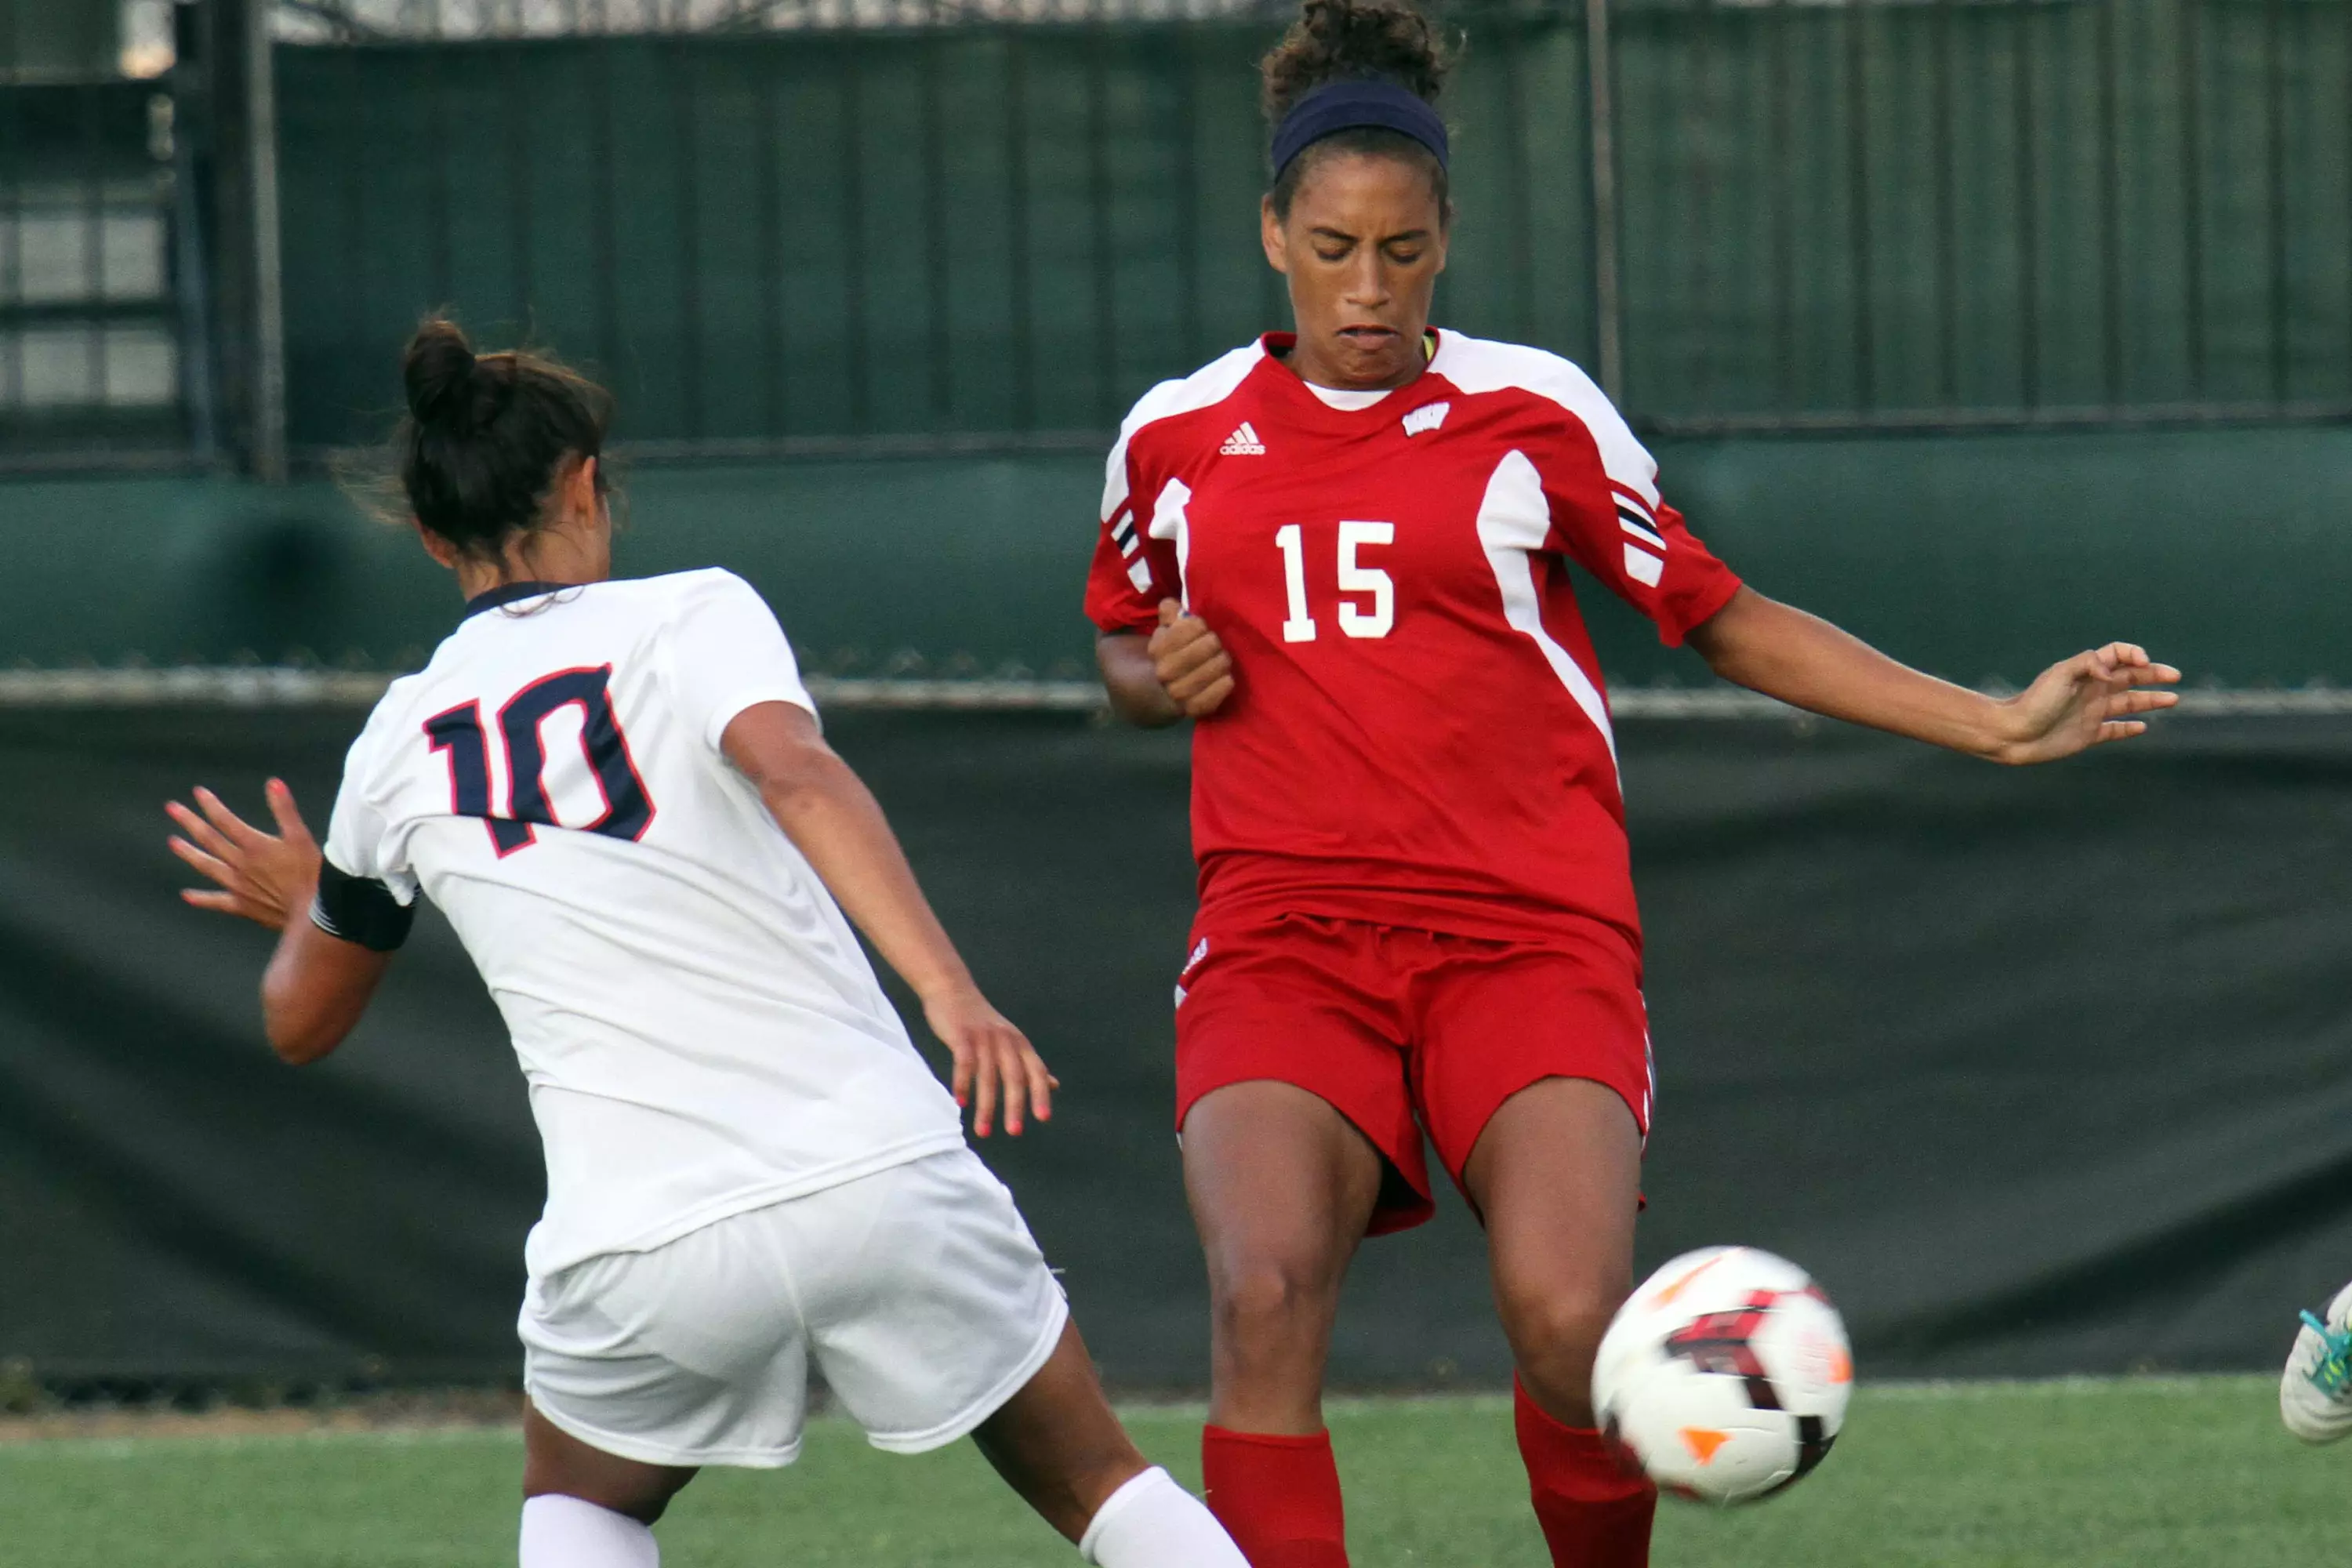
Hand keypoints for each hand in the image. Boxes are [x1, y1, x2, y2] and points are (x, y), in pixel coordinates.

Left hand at [166, 779, 322, 931]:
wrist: (311, 913)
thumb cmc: (310, 874)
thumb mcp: (302, 837)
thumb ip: (285, 810)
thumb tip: (273, 783)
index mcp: (253, 845)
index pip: (225, 820)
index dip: (211, 805)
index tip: (197, 792)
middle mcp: (239, 864)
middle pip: (209, 839)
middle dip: (190, 822)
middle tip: (171, 808)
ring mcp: (236, 886)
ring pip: (207, 866)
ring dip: (188, 853)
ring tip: (172, 842)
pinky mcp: (240, 905)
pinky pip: (217, 901)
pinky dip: (201, 898)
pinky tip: (186, 895)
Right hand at [922, 983, 1057, 1137]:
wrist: (952, 988)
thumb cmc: (981, 1022)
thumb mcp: (1011, 1040)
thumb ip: (1030, 1063)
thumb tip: (1053, 1085)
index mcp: (1019, 1043)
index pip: (1035, 1070)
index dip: (1040, 1094)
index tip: (1043, 1119)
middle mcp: (1005, 1040)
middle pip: (1014, 1077)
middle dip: (1015, 1106)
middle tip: (1014, 1132)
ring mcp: (983, 1037)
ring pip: (987, 1076)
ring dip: (986, 1106)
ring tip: (983, 1131)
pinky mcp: (961, 1035)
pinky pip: (964, 1062)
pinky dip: (963, 1083)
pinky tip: (961, 1102)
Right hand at [1148, 599, 1234, 718]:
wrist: (1162, 690)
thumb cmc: (1171, 653)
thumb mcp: (1165, 629)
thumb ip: (1169, 612)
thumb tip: (1171, 605)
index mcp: (1158, 648)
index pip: (1194, 626)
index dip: (1200, 625)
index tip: (1199, 629)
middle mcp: (1165, 672)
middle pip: (1210, 644)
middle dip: (1214, 642)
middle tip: (1214, 645)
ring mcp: (1179, 692)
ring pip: (1218, 666)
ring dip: (1222, 660)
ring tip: (1219, 660)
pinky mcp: (1194, 709)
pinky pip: (1219, 691)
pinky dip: (1225, 683)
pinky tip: (1225, 677)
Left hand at [1989, 643, 2180, 764]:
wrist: (2013, 734)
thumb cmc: (2034, 702)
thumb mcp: (2059, 675)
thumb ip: (2087, 663)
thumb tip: (2109, 669)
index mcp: (2086, 672)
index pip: (2117, 655)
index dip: (2133, 654)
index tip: (2143, 663)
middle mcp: (2092, 690)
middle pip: (2129, 677)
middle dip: (2153, 675)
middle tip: (2175, 677)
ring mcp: (2091, 712)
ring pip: (2128, 703)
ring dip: (2150, 700)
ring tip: (2173, 699)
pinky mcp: (2088, 734)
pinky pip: (2114, 729)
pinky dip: (2129, 728)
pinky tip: (2143, 726)